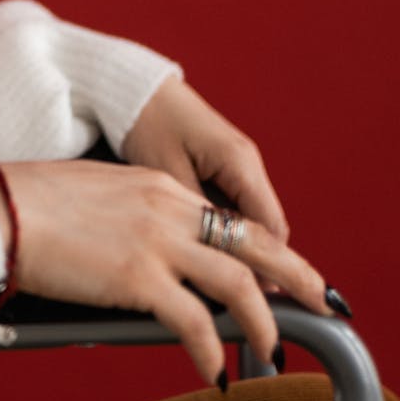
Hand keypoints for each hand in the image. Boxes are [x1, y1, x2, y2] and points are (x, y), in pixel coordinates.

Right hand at [0, 155, 330, 384]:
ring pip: (238, 282)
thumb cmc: (25, 206)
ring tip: (276, 349)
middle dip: (293, 273)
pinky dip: (212, 351)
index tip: (280, 267)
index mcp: (157, 187)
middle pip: (252, 242)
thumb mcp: (93, 198)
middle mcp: (167, 208)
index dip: (260, 245)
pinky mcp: (137, 278)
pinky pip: (194, 322)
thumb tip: (140, 259)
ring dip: (263, 321)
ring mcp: (156, 242)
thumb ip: (130, 221)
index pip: (224, 218)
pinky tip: (215, 375)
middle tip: (321, 298)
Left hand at [119, 75, 291, 290]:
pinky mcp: (218, 168)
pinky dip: (229, 237)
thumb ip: (191, 218)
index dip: (269, 269)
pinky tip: (215, 261)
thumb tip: (207, 262)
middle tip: (266, 312)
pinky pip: (233, 209)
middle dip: (269, 269)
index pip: (268, 229)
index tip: (264, 304)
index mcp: (239, 163)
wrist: (130, 88)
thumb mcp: (166, 175)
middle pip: (266, 230)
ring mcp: (234, 166)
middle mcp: (245, 165)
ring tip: (240, 297)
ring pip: (250, 222)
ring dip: (247, 255)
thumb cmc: (144, 122)